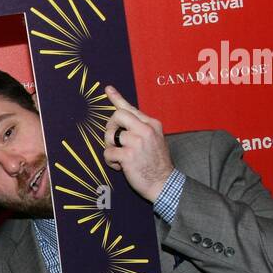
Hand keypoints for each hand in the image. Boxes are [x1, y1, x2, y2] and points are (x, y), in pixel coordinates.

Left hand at [101, 85, 174, 201]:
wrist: (164, 183)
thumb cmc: (156, 162)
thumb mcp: (154, 139)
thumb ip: (140, 128)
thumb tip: (122, 119)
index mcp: (152, 124)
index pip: (131, 108)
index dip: (117, 99)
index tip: (108, 89)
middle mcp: (145, 129)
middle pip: (117, 116)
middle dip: (110, 127)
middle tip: (113, 140)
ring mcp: (137, 142)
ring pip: (110, 135)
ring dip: (110, 147)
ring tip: (119, 157)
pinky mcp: (129, 155)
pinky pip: (108, 152)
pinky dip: (111, 161)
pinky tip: (120, 166)